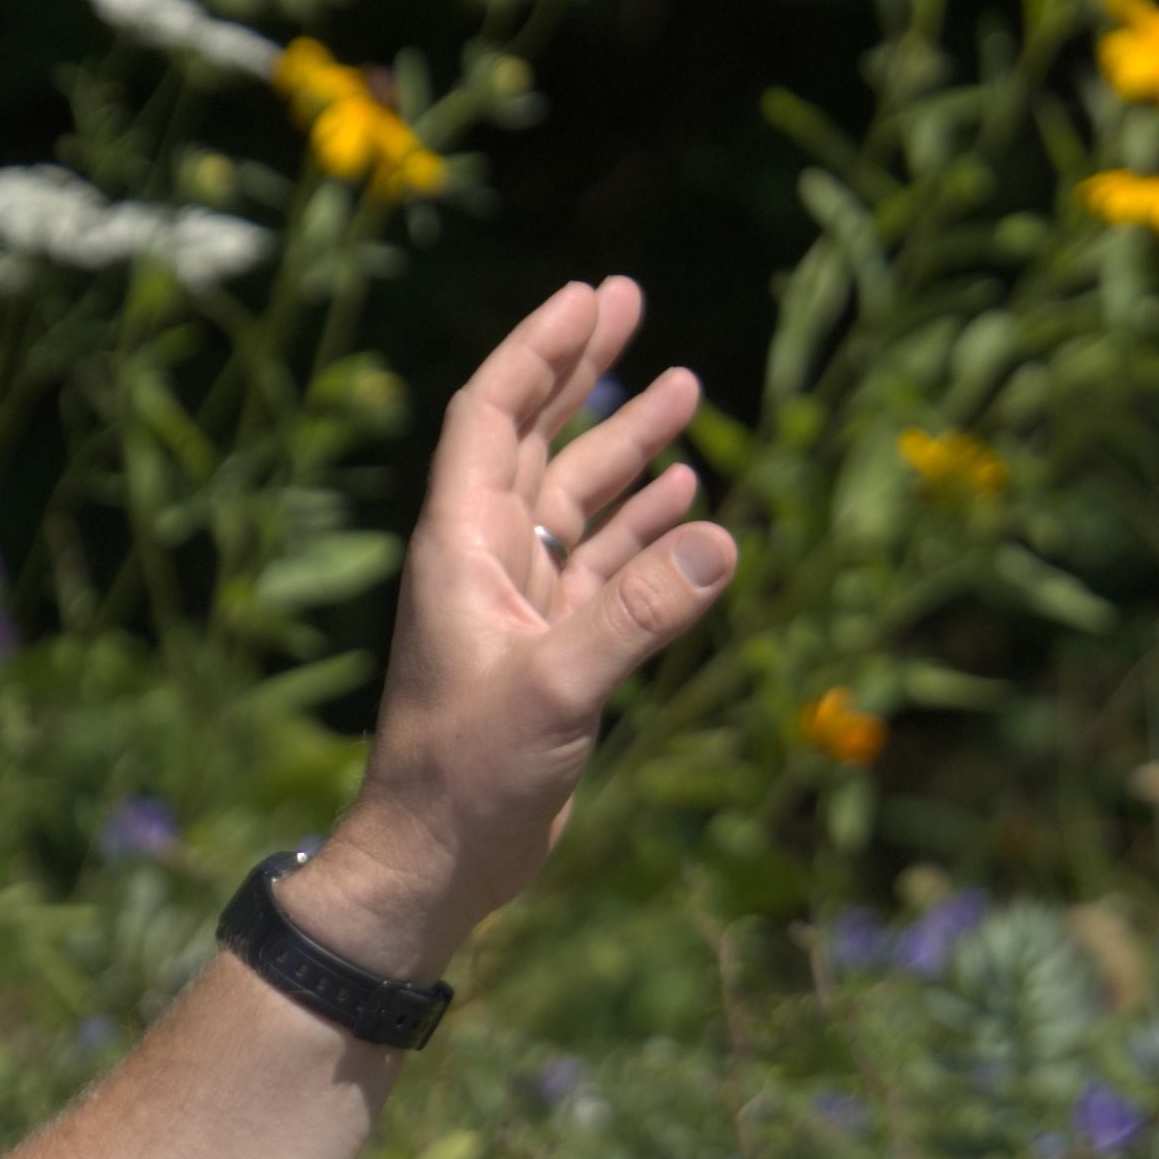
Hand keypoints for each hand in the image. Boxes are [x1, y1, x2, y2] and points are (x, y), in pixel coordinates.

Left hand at [289, 278, 731, 978]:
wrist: (439, 861)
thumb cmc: (468, 776)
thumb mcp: (555, 690)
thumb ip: (637, 615)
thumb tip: (719, 540)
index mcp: (460, 545)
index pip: (492, 415)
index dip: (537, 351)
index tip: (588, 296)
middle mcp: (485, 559)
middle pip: (536, 437)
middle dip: (582, 371)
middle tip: (631, 301)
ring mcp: (519, 603)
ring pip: (575, 500)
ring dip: (625, 447)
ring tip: (685, 386)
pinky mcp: (551, 650)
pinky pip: (600, 567)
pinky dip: (641, 530)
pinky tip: (684, 500)